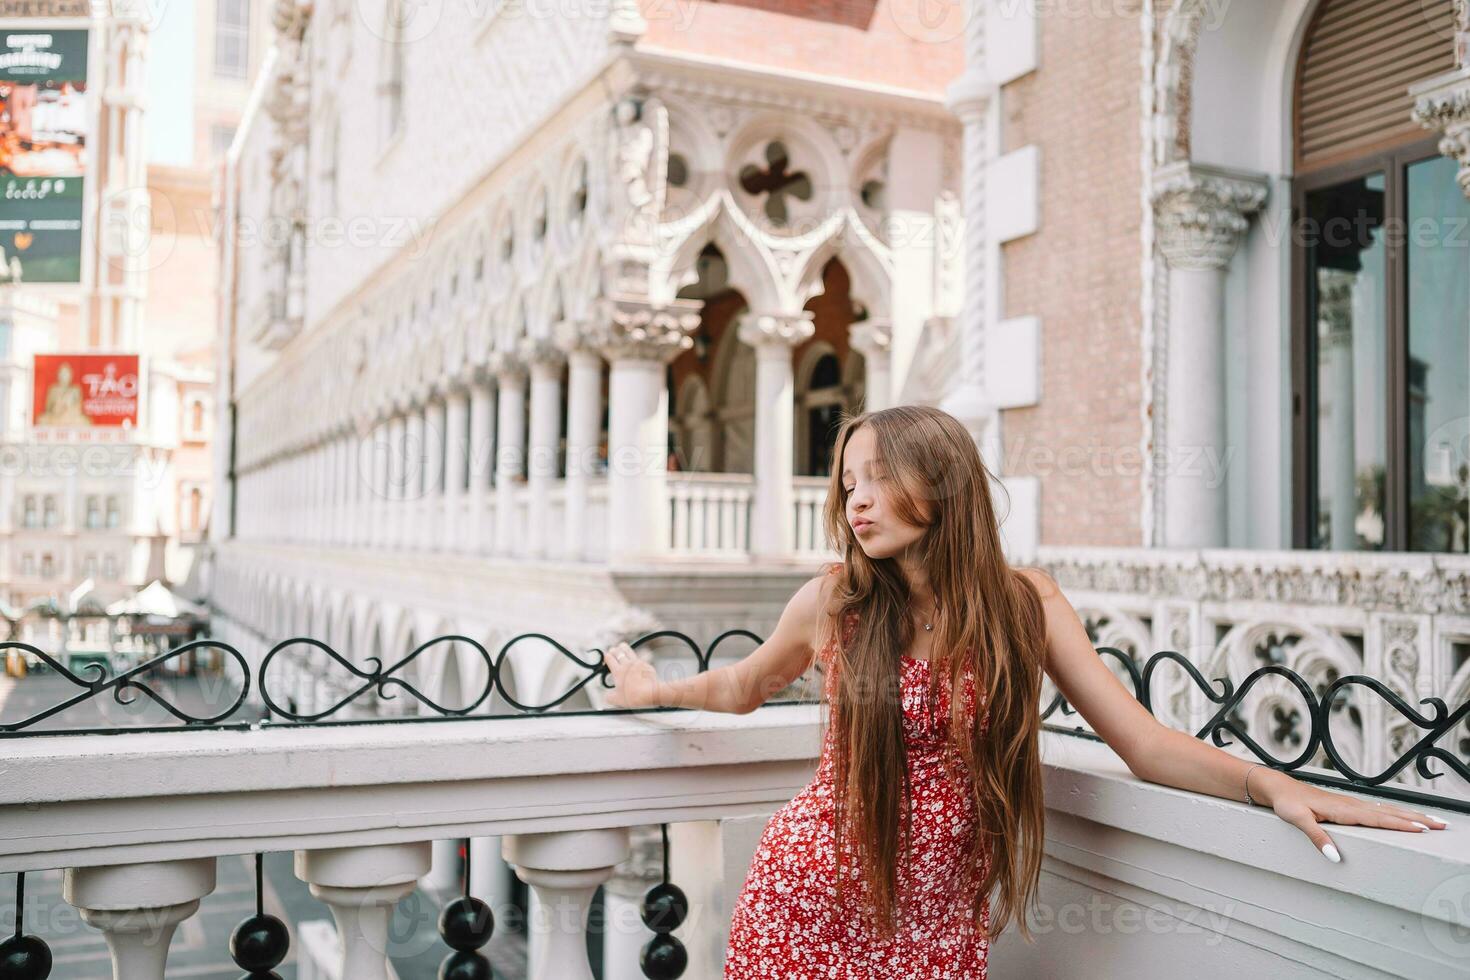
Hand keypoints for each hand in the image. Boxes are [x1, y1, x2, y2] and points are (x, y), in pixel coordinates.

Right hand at [603, 642, 660, 708]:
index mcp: (618, 671)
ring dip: (623, 648)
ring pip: (628, 651)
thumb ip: (609, 696)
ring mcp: (637, 663)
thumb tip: (607, 696)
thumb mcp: (617, 700)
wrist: (651, 692)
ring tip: (621, 646)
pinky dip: (633, 656)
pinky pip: (638, 657)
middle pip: (618, 652)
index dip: (606, 657)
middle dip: (614, 651)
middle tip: (612, 650)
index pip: (609, 658)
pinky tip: (634, 658)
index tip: (606, 658)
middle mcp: (627, 664)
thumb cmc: (634, 696)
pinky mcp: (645, 665)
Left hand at [1259, 769, 1449, 861]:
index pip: (1379, 818)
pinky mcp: (1348, 806)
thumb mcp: (1298, 820)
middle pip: (1391, 813)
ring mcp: (1352, 804)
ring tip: (1432, 820)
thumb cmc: (1287, 803)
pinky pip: (1378, 810)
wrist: (1279, 788)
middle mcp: (1352, 805)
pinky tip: (1404, 816)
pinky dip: (1395, 813)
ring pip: (1387, 810)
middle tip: (1442, 825)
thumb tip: (1335, 857)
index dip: (1401, 824)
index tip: (1423, 828)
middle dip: (1417, 818)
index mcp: (1344, 810)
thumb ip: (1316, 837)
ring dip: (1411, 815)